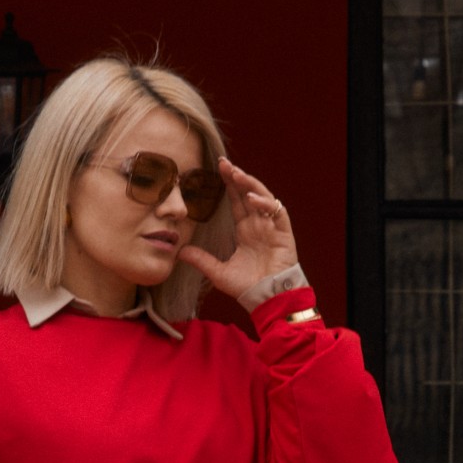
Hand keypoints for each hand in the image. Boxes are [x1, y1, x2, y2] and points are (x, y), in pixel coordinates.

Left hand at [177, 157, 298, 297]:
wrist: (267, 299)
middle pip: (247, 193)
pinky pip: (276, 212)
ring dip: (250, 184)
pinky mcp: (283, 232)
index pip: (236, 201)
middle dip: (237, 177)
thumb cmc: (247, 286)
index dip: (228, 185)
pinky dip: (264, 203)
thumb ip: (201, 260)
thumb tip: (180, 252)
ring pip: (262, 197)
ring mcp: (271, 226)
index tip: (217, 169)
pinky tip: (251, 199)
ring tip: (236, 174)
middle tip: (223, 162)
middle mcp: (258, 224)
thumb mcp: (218, 272)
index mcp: (245, 230)